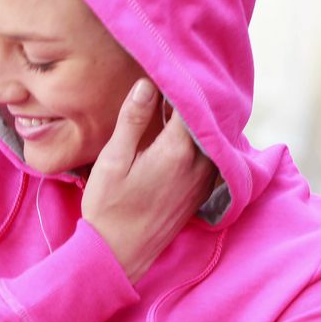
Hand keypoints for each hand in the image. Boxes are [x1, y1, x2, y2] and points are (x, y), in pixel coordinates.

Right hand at [82, 79, 215, 283]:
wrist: (118, 254)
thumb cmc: (109, 207)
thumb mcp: (113, 159)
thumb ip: (132, 121)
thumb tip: (146, 84)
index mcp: (177, 151)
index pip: (189, 104)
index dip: (181, 84)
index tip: (172, 67)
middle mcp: (199, 166)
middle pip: (205, 121)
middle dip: (193, 100)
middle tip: (178, 78)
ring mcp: (203, 182)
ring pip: (211, 140)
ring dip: (199, 122)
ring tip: (182, 103)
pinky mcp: (201, 194)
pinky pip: (211, 159)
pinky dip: (203, 143)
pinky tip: (187, 135)